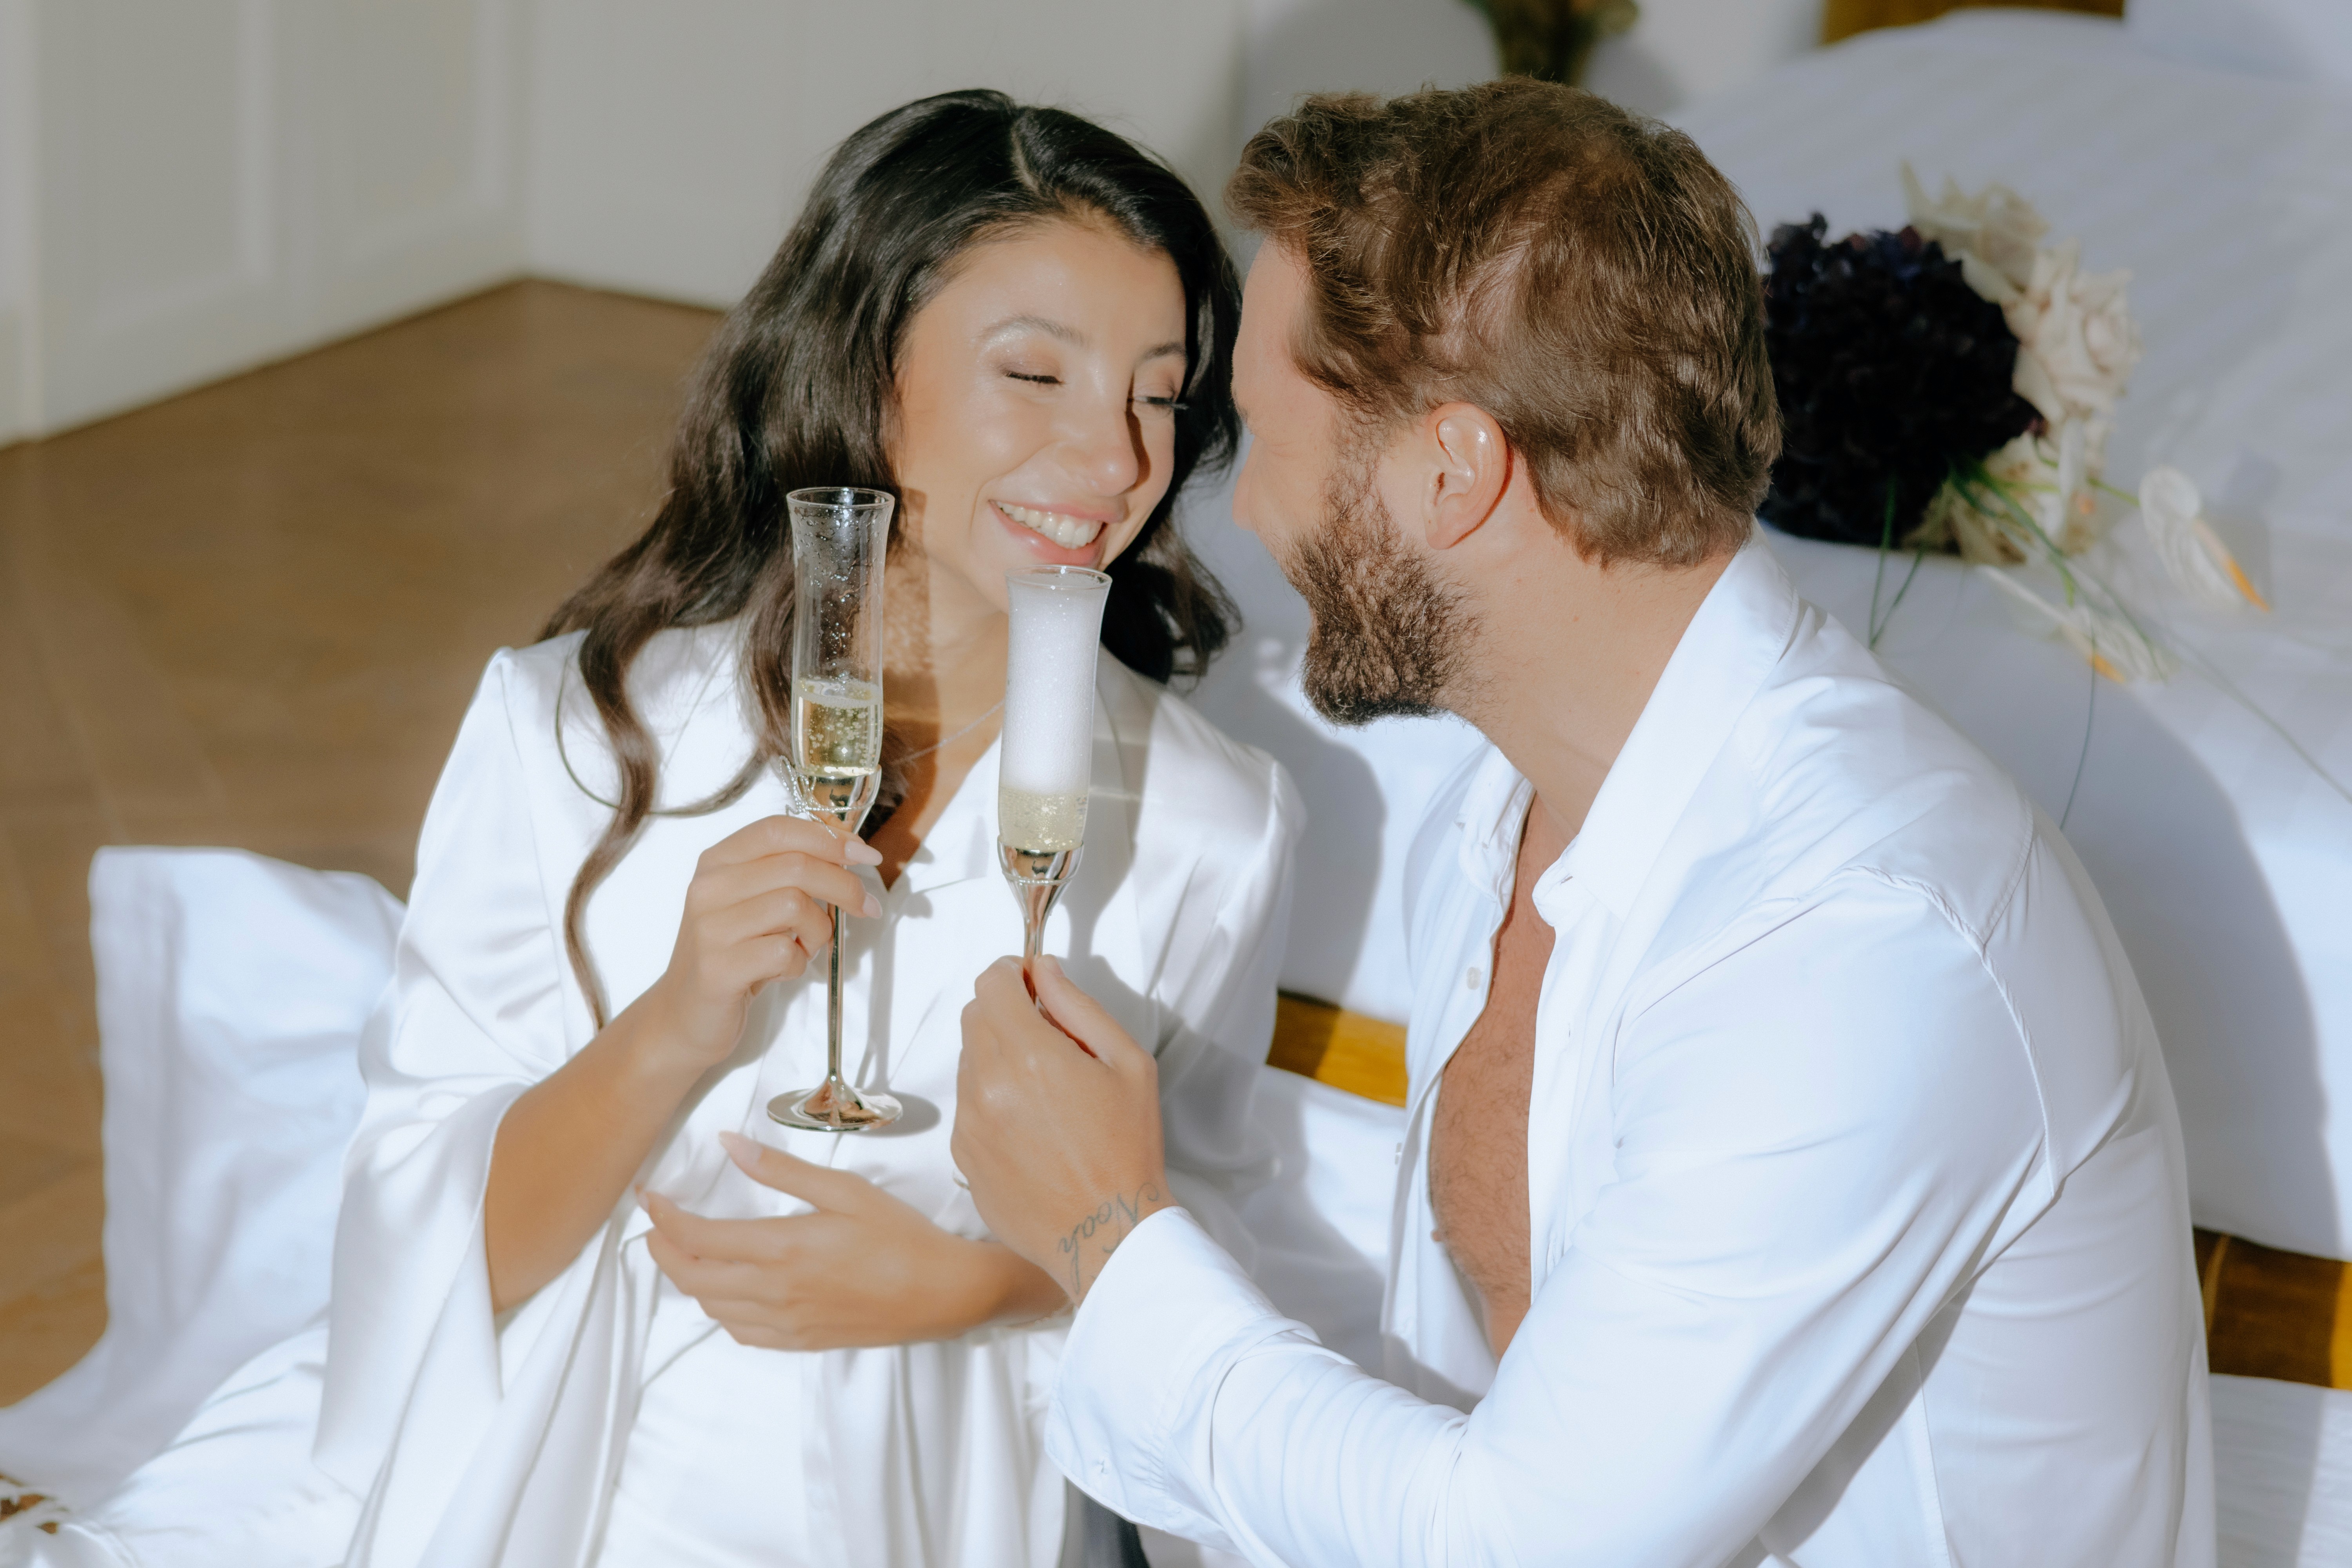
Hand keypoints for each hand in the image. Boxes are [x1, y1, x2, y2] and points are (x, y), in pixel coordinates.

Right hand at [637, 815, 882, 1073]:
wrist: (686, 1015)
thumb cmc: (733, 954)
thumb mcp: (755, 902)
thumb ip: (790, 872)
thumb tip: (851, 849)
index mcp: (717, 862)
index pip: (778, 830)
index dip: (829, 838)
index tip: (866, 855)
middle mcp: (708, 888)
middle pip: (796, 866)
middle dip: (844, 885)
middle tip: (866, 907)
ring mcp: (710, 928)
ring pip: (795, 907)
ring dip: (818, 931)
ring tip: (804, 948)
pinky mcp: (718, 969)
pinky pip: (785, 953)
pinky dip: (799, 963)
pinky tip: (782, 970)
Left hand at [641, 1130, 1064, 1349]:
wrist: (945, 1294)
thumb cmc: (902, 1236)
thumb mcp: (846, 1190)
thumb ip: (783, 1169)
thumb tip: (730, 1144)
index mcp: (782, 1249)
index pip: (698, 1237)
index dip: (664, 1217)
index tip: (650, 1196)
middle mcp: (774, 1292)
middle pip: (692, 1277)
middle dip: (662, 1250)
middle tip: (656, 1224)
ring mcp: (786, 1323)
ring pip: (711, 1307)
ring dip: (687, 1279)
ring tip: (684, 1252)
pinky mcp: (800, 1342)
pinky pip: (741, 1332)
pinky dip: (719, 1310)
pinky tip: (726, 1291)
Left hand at [953, 957, 1173, 1305]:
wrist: (1107, 1232)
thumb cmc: (1127, 1150)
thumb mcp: (1127, 1063)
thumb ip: (1078, 1006)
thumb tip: (1043, 970)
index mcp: (1029, 1056)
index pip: (991, 983)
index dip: (1012, 974)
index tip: (1033, 985)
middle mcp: (987, 1086)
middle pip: (974, 1017)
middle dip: (1005, 1012)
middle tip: (1048, 1038)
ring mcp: (969, 1123)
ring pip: (968, 1061)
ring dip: (998, 1057)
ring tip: (1045, 1091)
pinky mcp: (963, 1155)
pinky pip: (968, 1105)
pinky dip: (992, 1100)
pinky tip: (1033, 1127)